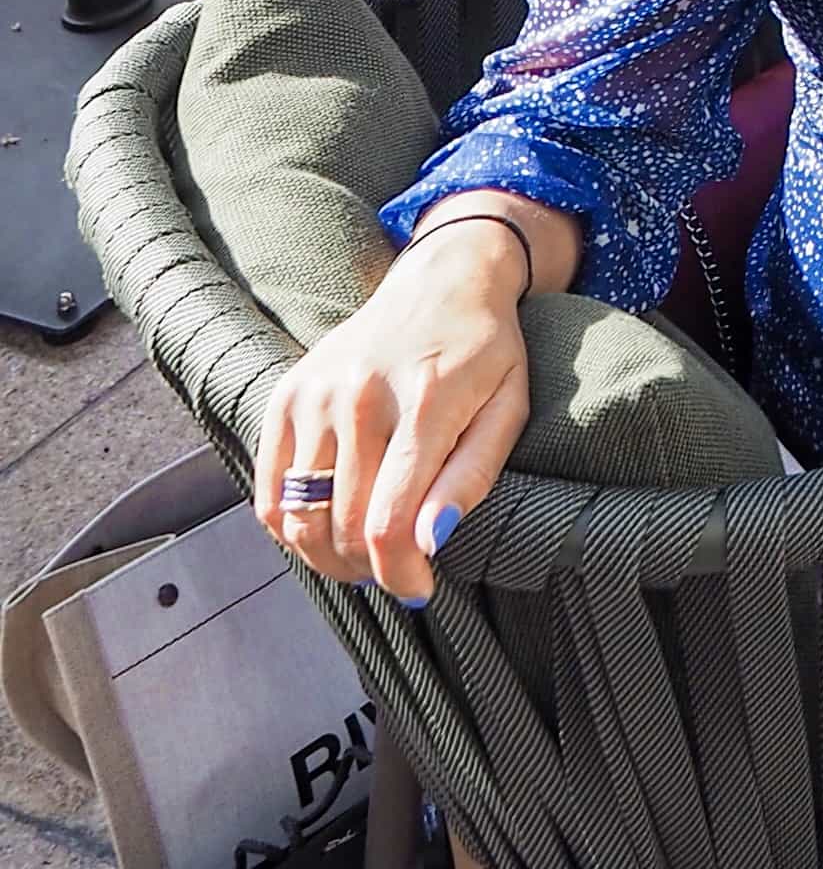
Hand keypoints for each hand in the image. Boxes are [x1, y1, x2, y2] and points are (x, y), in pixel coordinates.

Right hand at [253, 214, 534, 605]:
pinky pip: (269, 492)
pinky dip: (291, 529)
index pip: (390, 520)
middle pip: (341, 527)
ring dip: (327, 558)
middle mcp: (359, 396)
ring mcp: (314, 394)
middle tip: (395, 570)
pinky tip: (327, 529)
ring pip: (299, 518)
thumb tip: (431, 542)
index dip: (400, 573)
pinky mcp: (284, 395)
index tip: (419, 588)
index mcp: (424, 400)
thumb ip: (471, 477)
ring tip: (362, 556)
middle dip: (369, 569)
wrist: (442, 281)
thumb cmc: (484, 351)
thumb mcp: (507, 408)